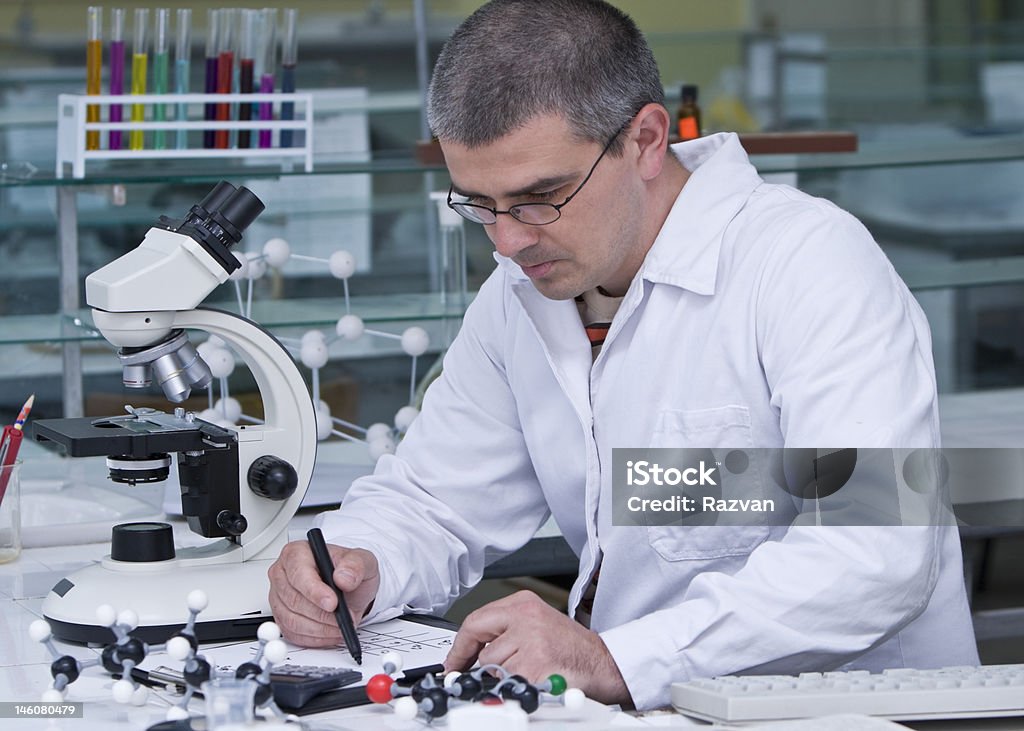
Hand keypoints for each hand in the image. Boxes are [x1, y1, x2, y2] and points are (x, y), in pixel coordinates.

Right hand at [268, 540, 379, 647]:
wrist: (348, 588)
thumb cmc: (349, 571)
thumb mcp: (362, 561)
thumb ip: (356, 565)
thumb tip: (343, 578)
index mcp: (297, 553)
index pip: (299, 573)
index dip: (315, 591)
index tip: (333, 603)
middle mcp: (283, 574)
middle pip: (294, 600)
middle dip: (322, 614)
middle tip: (344, 618)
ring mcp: (279, 597)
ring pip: (292, 620)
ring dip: (320, 628)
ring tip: (340, 626)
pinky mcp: (281, 618)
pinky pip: (293, 634)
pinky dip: (314, 637)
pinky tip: (329, 632)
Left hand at [444, 590, 631, 705]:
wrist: (603, 662)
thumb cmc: (571, 647)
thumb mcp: (536, 624)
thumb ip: (505, 631)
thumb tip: (469, 653)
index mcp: (523, 603)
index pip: (475, 621)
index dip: (459, 647)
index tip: (452, 662)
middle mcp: (525, 617)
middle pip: (479, 645)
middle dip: (479, 664)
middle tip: (479, 672)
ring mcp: (530, 640)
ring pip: (491, 666)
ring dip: (503, 675)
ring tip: (529, 670)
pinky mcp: (534, 665)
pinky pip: (507, 681)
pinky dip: (516, 686)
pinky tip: (535, 678)